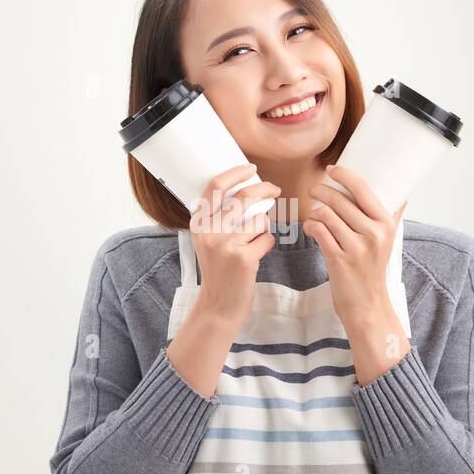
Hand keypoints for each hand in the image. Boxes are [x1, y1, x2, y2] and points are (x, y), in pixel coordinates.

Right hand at [187, 162, 279, 328]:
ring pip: (259, 220)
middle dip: (264, 189)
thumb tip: (247, 192)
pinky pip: (267, 239)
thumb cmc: (218, 271)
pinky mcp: (244, 258)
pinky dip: (266, 245)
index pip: (215, 187)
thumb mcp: (207, 241)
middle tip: (274, 190)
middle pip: (243, 197)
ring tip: (253, 245)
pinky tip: (256, 257)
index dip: (235, 174)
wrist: (218, 305)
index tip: (251, 168)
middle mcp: (210, 232)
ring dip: (263, 229)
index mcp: (199, 224)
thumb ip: (219, 218)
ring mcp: (227, 245)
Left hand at [304, 165, 405, 325]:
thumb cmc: (372, 269)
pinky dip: (311, 226)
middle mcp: (374, 233)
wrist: (367, 303)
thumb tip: (402, 194)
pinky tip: (311, 228)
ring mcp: (356, 247)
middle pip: (340, 200)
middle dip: (322, 191)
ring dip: (315, 211)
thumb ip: (391, 217)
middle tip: (315, 191)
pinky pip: (318, 231)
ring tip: (314, 213)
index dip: (344, 174)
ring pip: (326, 214)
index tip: (332, 169)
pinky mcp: (339, 259)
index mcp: (386, 224)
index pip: (362, 188)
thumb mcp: (387, 241)